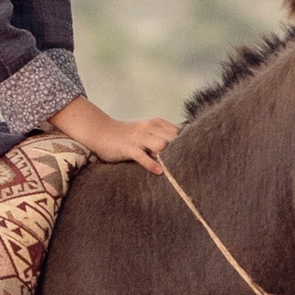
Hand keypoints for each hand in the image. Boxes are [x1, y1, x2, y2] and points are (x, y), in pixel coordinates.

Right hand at [53, 98, 178, 173]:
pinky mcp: (128, 148)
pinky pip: (142, 156)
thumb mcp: (147, 131)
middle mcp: (149, 128)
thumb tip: (181, 148)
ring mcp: (138, 138)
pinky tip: (158, 172)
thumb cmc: (127, 135)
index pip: (178, 131)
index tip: (192, 155)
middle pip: (172, 138)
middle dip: (180, 151)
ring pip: (160, 145)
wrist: (101, 132)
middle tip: (187, 166)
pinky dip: (151, 164)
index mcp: (156, 123)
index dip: (186, 143)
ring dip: (168, 157)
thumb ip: (162, 136)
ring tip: (174, 169)